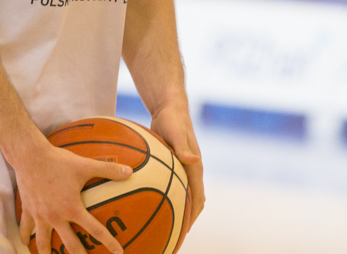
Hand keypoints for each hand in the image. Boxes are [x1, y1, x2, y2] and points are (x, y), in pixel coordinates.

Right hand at [13, 139, 132, 253]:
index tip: (118, 252)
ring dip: (47, 253)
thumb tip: (130, 172)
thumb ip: (108, 169)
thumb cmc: (58, 161)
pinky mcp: (27, 210)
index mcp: (72, 208)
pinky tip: (26, 244)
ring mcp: (40, 215)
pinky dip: (25, 237)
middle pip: (70, 245)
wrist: (29, 156)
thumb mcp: (85, 165)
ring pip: (43, 242)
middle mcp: (56, 217)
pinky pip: (26, 228)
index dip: (108, 242)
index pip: (95, 230)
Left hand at [150, 104, 204, 226]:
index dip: (192, 218)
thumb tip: (194, 161)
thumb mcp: (175, 131)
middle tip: (173, 238)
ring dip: (177, 211)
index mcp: (195, 168)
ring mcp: (183, 170)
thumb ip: (184, 147)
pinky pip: (172, 187)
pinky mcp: (174, 166)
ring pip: (183, 196)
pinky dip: (166, 198)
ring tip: (163, 227)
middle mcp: (191, 171)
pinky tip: (148, 204)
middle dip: (186, 221)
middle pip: (193, 203)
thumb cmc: (173, 118)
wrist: (170, 107)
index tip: (184, 233)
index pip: (197, 199)